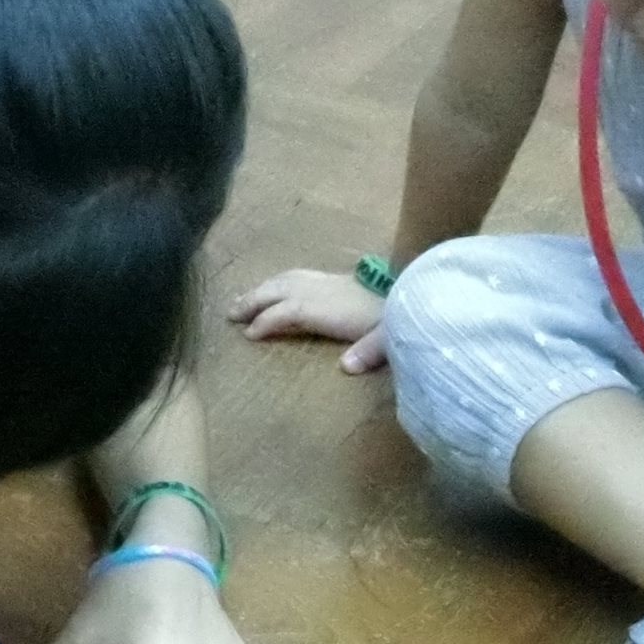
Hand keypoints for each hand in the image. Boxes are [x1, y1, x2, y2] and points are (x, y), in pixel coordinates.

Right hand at [228, 269, 386, 372]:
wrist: (415, 287)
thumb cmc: (398, 317)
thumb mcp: (389, 337)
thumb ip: (369, 351)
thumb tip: (347, 367)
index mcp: (328, 307)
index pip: (286, 311)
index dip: (266, 322)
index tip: (248, 335)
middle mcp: (320, 290)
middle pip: (277, 291)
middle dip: (251, 301)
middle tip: (228, 314)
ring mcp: (325, 281)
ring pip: (284, 280)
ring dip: (260, 289)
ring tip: (241, 300)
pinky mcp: (334, 278)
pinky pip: (295, 276)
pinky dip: (277, 281)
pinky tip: (273, 286)